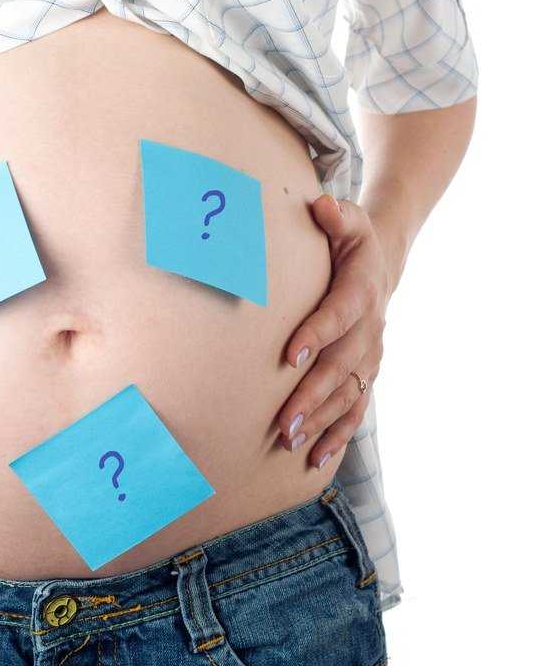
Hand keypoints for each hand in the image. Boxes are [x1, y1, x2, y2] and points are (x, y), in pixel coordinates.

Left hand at [278, 194, 392, 468]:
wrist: (383, 264)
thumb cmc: (350, 243)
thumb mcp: (348, 221)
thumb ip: (336, 216)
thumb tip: (320, 206)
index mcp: (361, 291)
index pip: (338, 315)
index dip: (316, 334)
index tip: (289, 356)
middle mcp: (370, 329)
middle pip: (340, 366)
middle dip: (310, 395)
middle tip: (282, 419)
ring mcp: (369, 356)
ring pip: (347, 394)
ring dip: (319, 420)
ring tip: (289, 441)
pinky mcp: (365, 374)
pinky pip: (355, 409)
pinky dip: (337, 435)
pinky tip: (314, 459)